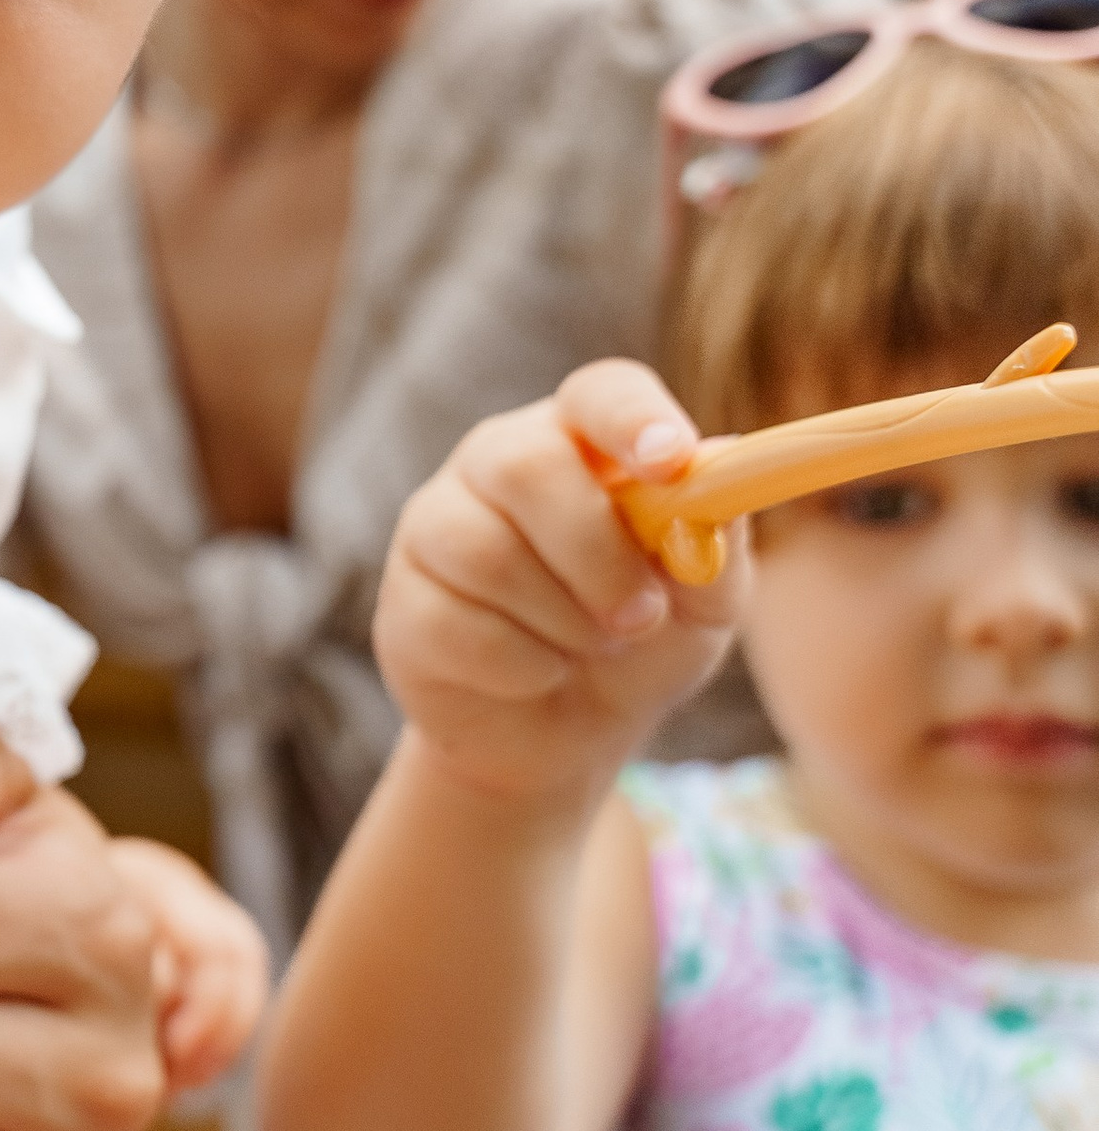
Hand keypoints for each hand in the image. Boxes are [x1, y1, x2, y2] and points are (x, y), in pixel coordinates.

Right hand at [377, 357, 745, 804]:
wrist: (565, 737)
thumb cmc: (639, 646)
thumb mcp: (704, 606)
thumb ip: (719, 542)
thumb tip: (725, 466)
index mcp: (582, 441)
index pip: (599, 394)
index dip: (633, 419)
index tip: (672, 464)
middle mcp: (499, 461)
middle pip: (526, 466)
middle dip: (596, 554)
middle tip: (640, 617)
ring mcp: (438, 524)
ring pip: (489, 554)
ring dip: (564, 623)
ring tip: (586, 648)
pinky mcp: (404, 596)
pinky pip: (458, 625)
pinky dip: (522, 668)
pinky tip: (535, 673)